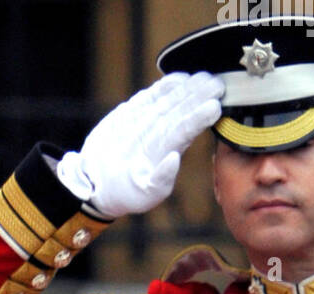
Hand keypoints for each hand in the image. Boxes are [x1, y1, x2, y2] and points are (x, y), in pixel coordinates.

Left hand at [55, 71, 224, 216]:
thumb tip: (174, 158)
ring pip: (162, 99)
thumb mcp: (146, 196)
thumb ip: (161, 178)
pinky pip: (148, 94)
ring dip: (185, 87)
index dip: (196, 118)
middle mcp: (141, 135)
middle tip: (219, 85)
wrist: (94, 182)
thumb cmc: (129, 192)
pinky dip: (165, 84)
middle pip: (173, 110)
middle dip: (197, 96)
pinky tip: (182, 77)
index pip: (177, 132)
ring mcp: (132, 121)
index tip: (215, 106)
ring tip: (206, 78)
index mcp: (149, 157)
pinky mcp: (126, 111)